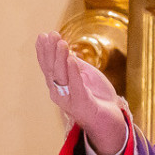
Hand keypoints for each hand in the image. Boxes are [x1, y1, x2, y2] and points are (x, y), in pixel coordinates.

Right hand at [35, 32, 130, 154]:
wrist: (111, 120)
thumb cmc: (97, 97)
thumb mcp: (85, 75)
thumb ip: (73, 64)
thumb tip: (63, 46)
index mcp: (58, 85)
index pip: (48, 66)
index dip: (44, 51)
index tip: (43, 35)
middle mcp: (59, 93)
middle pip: (52, 69)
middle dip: (51, 51)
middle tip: (52, 35)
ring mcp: (69, 100)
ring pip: (61, 76)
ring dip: (60, 58)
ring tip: (61, 43)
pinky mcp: (82, 105)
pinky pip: (76, 86)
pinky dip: (73, 72)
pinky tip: (72, 59)